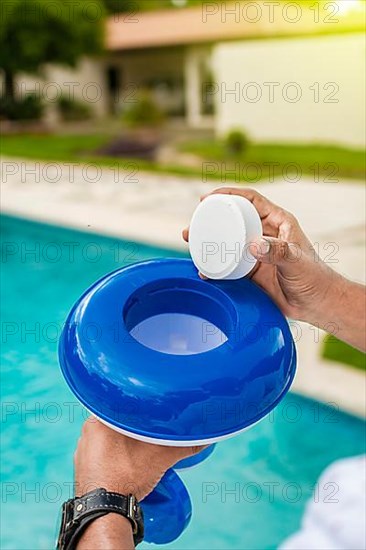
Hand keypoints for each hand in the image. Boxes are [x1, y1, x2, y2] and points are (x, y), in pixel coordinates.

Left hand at [74, 417, 202, 501]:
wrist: (105, 513)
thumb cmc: (126, 478)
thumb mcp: (160, 458)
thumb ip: (183, 445)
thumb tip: (203, 438)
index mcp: (99, 420)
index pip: (121, 404)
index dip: (137, 409)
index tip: (148, 414)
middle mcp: (86, 433)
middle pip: (114, 422)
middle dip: (132, 428)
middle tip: (148, 434)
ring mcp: (82, 452)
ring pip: (106, 439)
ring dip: (121, 443)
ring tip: (139, 452)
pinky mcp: (82, 469)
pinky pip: (99, 456)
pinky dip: (111, 458)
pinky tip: (124, 465)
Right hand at [183, 187, 341, 324]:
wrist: (316, 304)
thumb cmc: (314, 277)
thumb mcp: (296, 261)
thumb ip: (278, 251)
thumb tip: (253, 245)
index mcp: (278, 221)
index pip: (251, 200)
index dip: (229, 194)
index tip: (208, 199)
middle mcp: (265, 233)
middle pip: (234, 219)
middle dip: (212, 219)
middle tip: (193, 223)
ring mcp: (257, 252)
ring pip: (228, 242)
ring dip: (210, 242)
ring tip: (191, 242)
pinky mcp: (252, 271)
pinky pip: (229, 264)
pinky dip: (216, 266)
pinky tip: (204, 271)